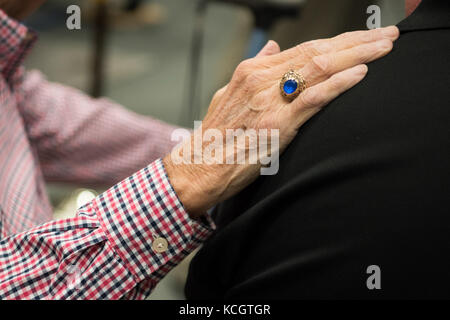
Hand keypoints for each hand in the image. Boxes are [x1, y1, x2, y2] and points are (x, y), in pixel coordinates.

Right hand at [164, 26, 399, 217]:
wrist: (201, 166)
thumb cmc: (215, 135)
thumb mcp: (228, 93)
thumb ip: (254, 68)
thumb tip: (274, 47)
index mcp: (251, 71)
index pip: (303, 47)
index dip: (338, 41)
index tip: (363, 37)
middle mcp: (261, 79)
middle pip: (317, 51)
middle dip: (357, 41)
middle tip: (386, 36)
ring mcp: (270, 101)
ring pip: (320, 68)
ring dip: (357, 55)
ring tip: (384, 47)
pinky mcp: (278, 125)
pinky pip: (314, 98)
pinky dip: (339, 84)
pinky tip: (361, 74)